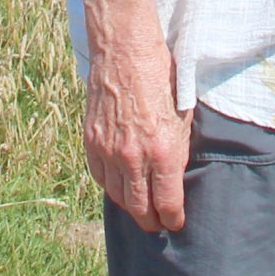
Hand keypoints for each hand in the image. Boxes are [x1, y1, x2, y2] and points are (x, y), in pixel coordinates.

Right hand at [82, 35, 191, 231]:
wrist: (125, 51)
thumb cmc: (161, 78)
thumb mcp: (183, 116)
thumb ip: (178, 151)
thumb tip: (175, 178)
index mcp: (163, 151)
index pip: (167, 204)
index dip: (173, 219)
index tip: (175, 222)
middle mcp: (133, 157)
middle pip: (140, 209)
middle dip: (151, 221)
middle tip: (158, 224)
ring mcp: (109, 151)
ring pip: (117, 197)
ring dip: (131, 206)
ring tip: (140, 208)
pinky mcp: (91, 141)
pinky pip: (100, 177)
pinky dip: (111, 186)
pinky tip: (120, 185)